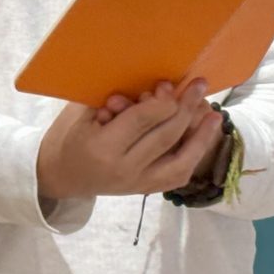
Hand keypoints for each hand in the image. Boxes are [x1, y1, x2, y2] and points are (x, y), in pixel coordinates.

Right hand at [37, 80, 220, 201]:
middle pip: (165, 138)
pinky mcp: (145, 190)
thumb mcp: (81, 112)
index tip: (170, 83)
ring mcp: (137, 184)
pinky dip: (193, 155)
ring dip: (199, 136)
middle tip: (198, 85)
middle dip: (184, 109)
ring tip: (214, 114)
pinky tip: (204, 136)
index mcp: (103, 148)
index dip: (160, 101)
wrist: (59, 177)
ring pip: (179, 162)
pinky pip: (177, 175)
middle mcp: (125, 170)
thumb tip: (153, 89)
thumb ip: (114, 101)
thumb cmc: (67, 136)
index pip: (142, 122)